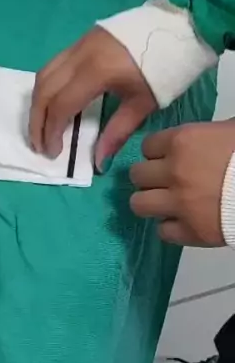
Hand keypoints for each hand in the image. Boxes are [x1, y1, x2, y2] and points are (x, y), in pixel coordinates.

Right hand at [29, 26, 156, 165]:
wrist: (176, 28)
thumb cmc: (164, 68)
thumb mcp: (143, 104)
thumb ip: (117, 132)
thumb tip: (98, 162)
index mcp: (96, 72)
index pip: (61, 105)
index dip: (51, 131)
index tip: (52, 152)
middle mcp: (79, 56)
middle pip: (44, 89)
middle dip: (37, 120)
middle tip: (39, 144)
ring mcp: (77, 45)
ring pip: (43, 74)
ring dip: (38, 102)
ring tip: (42, 126)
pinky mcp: (80, 40)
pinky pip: (53, 65)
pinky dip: (47, 87)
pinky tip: (54, 103)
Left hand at [130, 120, 234, 246]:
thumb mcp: (231, 130)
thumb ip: (212, 132)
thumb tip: (212, 133)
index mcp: (182, 142)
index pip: (147, 146)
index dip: (157, 152)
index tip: (166, 157)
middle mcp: (172, 172)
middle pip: (137, 175)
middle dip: (149, 177)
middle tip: (164, 181)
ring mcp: (178, 204)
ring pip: (139, 204)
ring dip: (150, 202)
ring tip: (165, 203)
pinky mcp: (190, 232)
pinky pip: (162, 231)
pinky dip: (170, 227)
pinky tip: (182, 222)